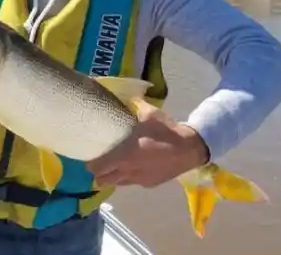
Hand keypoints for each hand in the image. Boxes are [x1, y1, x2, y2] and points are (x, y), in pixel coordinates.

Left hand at [86, 99, 209, 188]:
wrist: (189, 149)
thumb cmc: (166, 131)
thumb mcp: (150, 114)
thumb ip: (135, 105)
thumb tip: (129, 96)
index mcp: (124, 154)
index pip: (97, 167)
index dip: (91, 164)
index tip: (91, 156)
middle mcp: (127, 171)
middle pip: (102, 181)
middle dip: (99, 173)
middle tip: (102, 162)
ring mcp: (138, 180)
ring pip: (117, 184)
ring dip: (113, 176)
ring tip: (117, 165)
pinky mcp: (149, 184)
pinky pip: (132, 183)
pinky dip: (129, 177)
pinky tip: (136, 166)